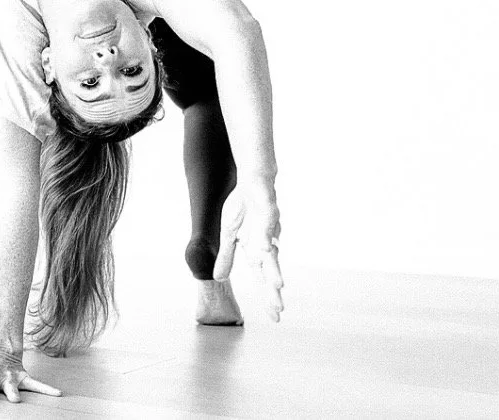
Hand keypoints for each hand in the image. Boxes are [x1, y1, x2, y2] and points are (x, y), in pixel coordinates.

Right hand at [213, 185, 283, 321]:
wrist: (251, 180)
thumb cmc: (243, 206)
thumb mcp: (230, 234)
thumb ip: (227, 256)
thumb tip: (219, 279)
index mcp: (256, 249)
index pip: (263, 278)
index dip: (268, 297)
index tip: (275, 319)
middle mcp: (266, 241)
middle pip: (271, 270)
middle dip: (273, 290)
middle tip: (279, 311)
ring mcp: (269, 226)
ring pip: (272, 249)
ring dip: (273, 267)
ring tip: (277, 285)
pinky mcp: (269, 209)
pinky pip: (269, 224)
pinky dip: (267, 236)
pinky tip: (266, 248)